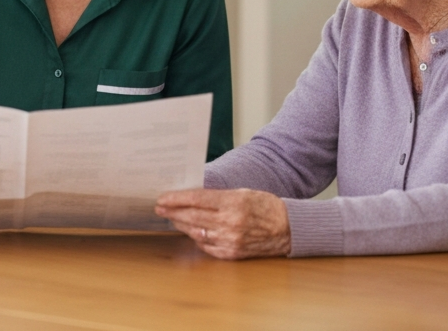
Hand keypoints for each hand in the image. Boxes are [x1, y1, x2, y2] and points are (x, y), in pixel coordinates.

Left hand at [155, 188, 289, 259]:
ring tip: (172, 218)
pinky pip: (206, 246)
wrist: (288, 229)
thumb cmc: (265, 206)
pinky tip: (190, 231)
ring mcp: (230, 240)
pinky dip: (196, 238)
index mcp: (233, 202)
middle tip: (159, 208)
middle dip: (172, 212)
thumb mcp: (242, 192)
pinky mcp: (231, 253)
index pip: (196, 199)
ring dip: (181, 225)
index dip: (176, 198)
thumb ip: (218, 196)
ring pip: (196, 232)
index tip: (162, 198)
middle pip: (192, 216)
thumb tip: (191, 197)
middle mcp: (230, 222)